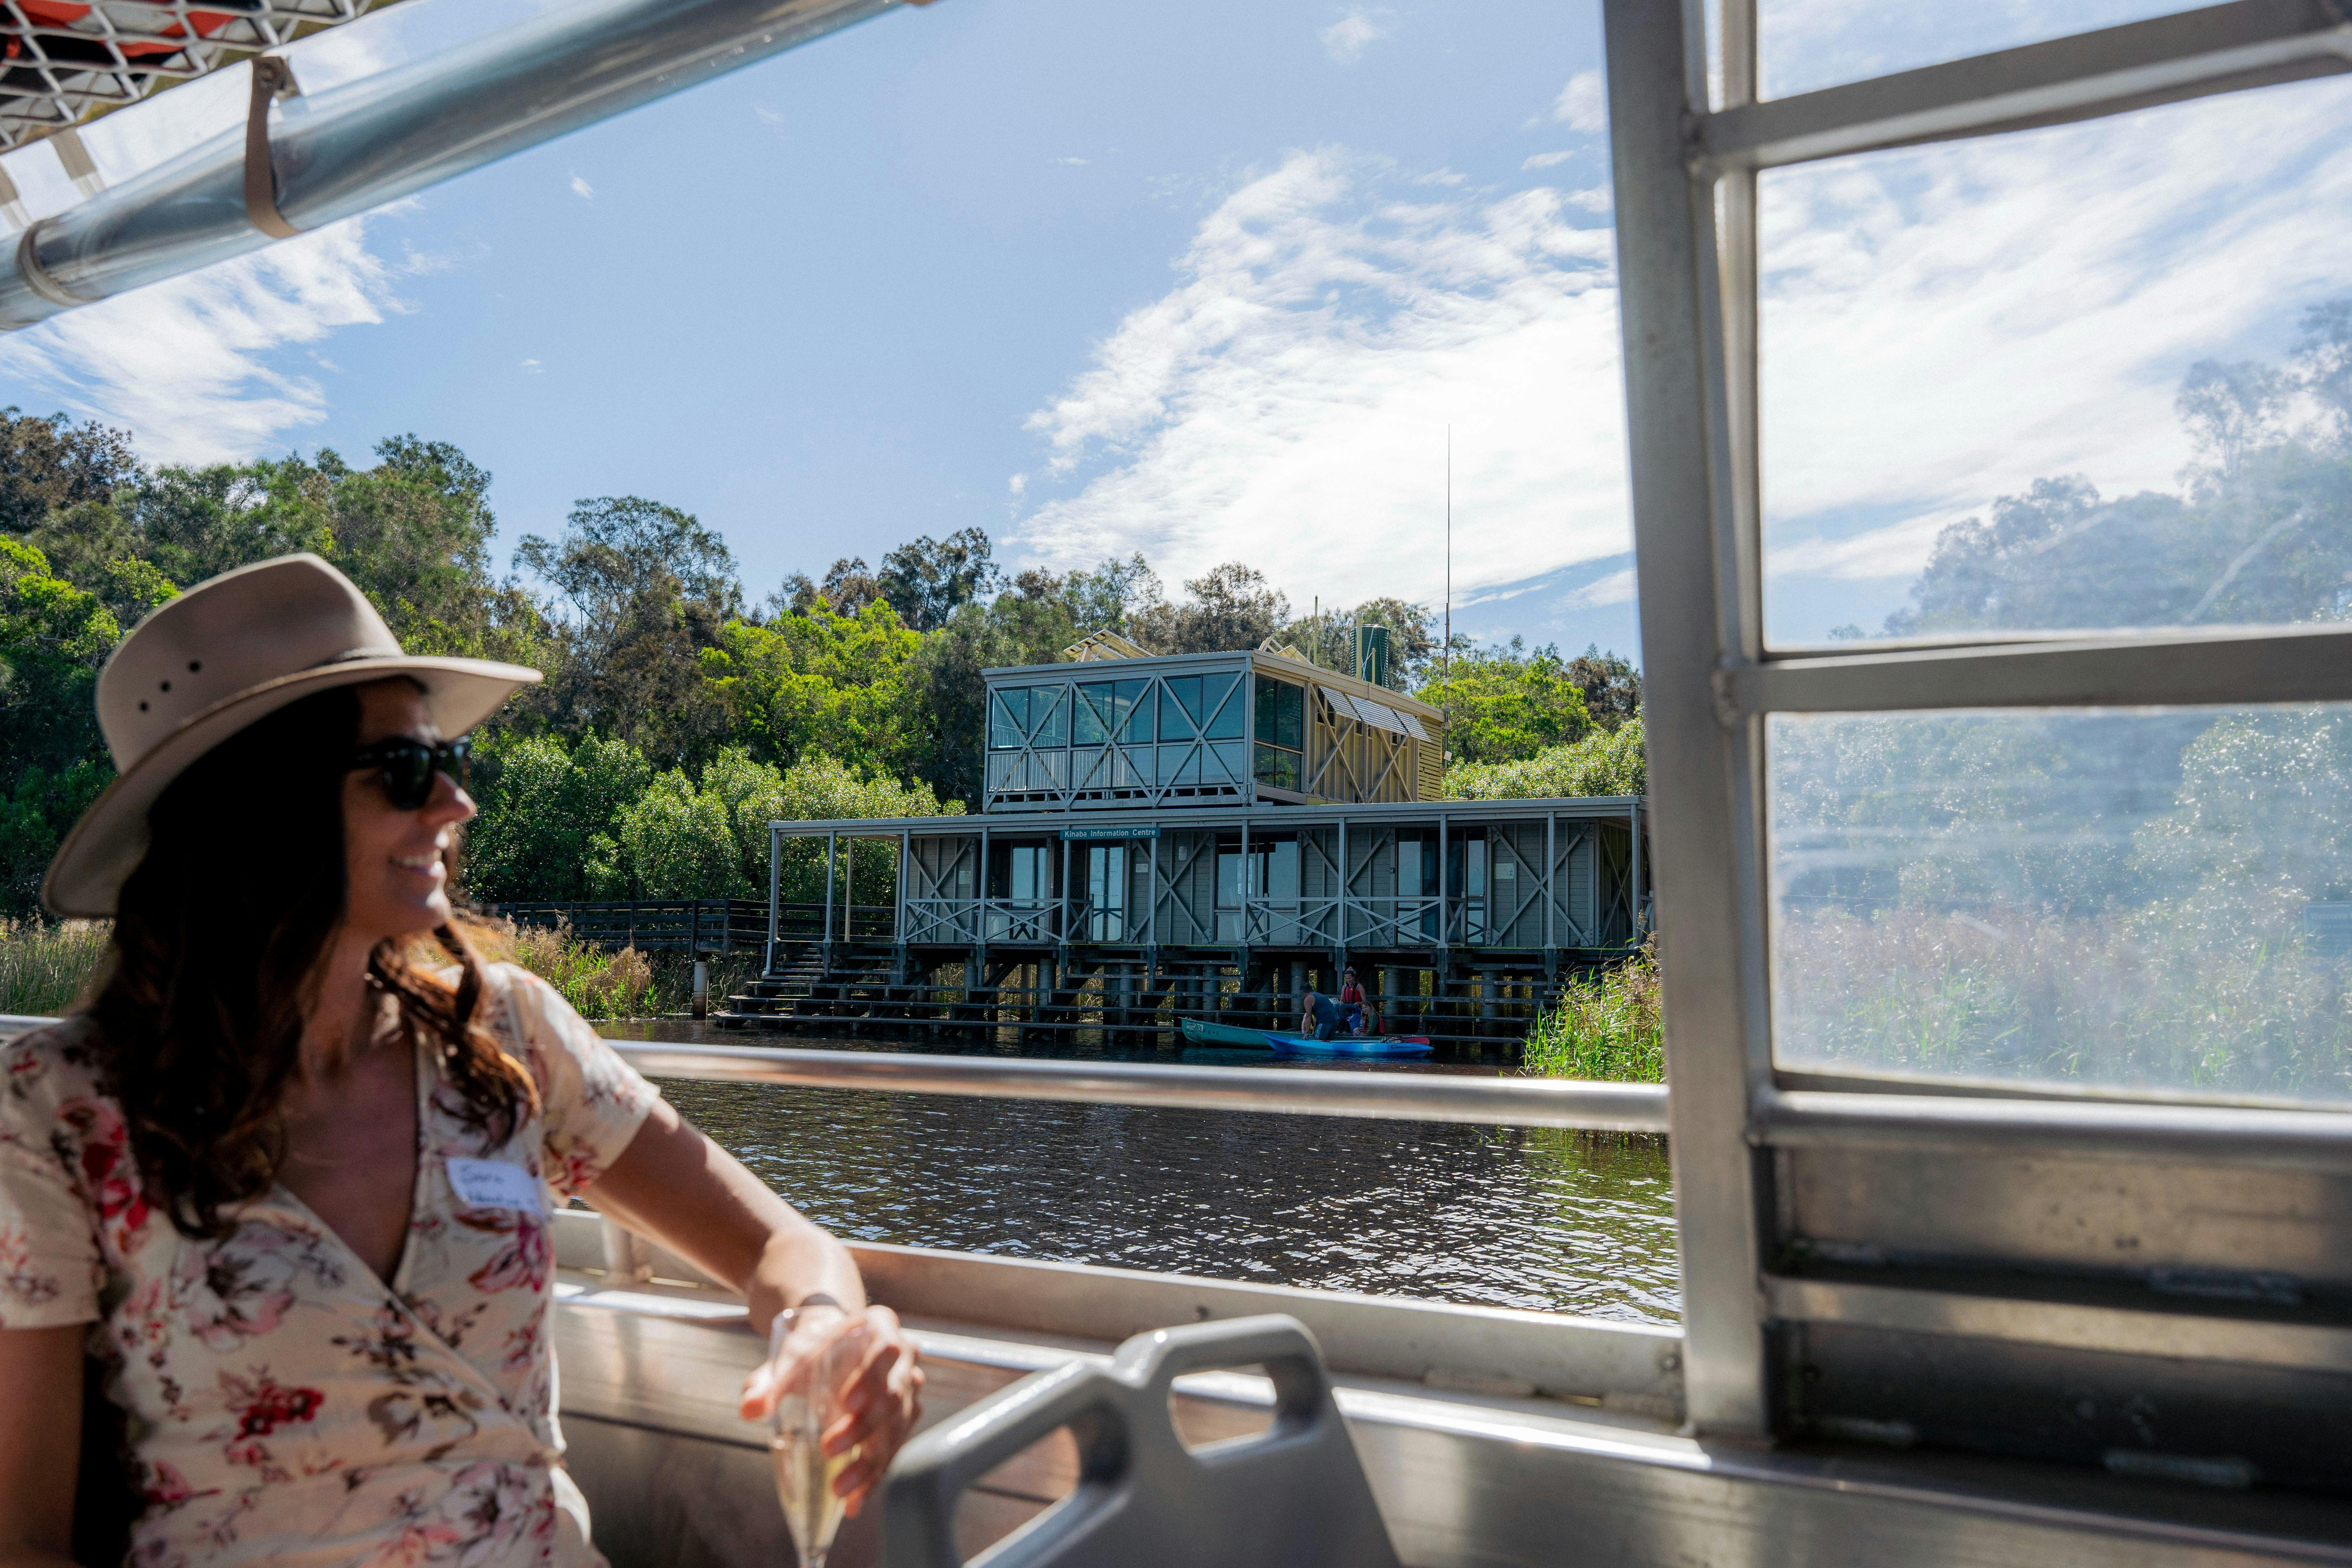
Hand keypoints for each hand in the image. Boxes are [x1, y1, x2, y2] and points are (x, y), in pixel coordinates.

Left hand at [741, 1305, 924, 1517]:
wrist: (831, 1348)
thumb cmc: (814, 1348)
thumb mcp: (791, 1356)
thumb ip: (770, 1380)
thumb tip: (750, 1407)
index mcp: (880, 1327)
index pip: (886, 1349)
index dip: (871, 1376)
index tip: (845, 1404)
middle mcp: (904, 1358)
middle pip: (894, 1395)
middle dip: (863, 1428)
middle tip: (828, 1450)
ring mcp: (909, 1391)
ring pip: (896, 1429)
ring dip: (869, 1462)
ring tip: (839, 1489)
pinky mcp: (904, 1420)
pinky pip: (892, 1451)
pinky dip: (872, 1478)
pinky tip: (852, 1503)